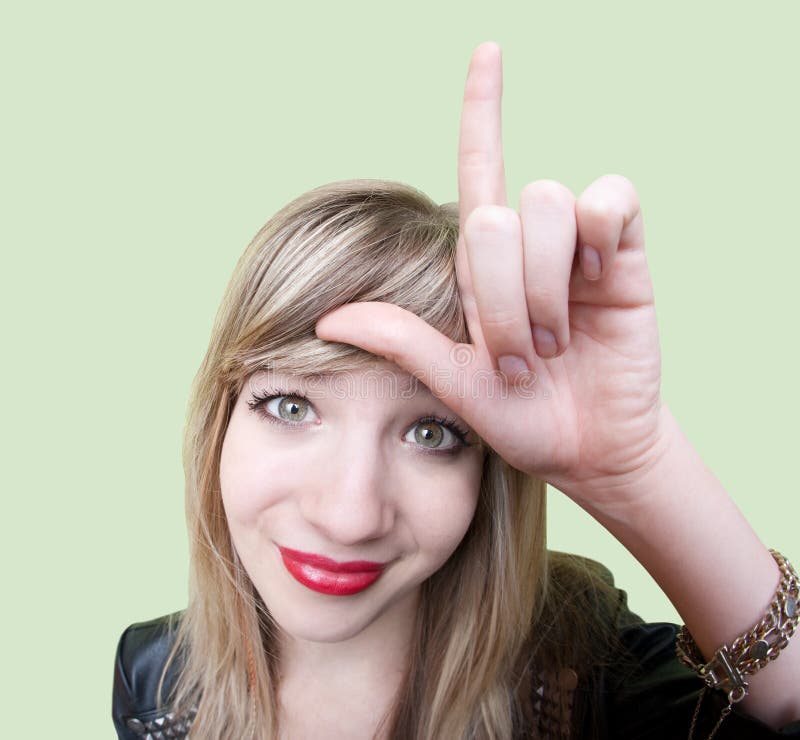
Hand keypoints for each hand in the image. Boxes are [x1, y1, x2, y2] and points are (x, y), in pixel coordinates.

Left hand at [315, 41, 667, 511]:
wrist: (586, 451)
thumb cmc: (520, 417)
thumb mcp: (450, 382)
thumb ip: (401, 341)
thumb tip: (327, 317)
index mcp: (483, 263)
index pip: (481, 165)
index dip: (484, 108)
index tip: (488, 51)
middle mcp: (527, 244)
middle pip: (492, 216)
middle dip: (497, 302)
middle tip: (515, 360)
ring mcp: (579, 247)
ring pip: (545, 207)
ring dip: (541, 292)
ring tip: (553, 345)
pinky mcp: (626, 256)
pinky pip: (610, 200)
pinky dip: (598, 238)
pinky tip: (597, 284)